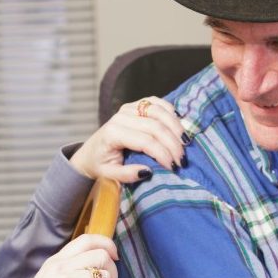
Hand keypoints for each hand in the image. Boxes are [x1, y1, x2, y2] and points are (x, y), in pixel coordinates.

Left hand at [69, 96, 188, 182]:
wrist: (92, 151)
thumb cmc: (102, 165)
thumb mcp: (109, 175)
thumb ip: (126, 175)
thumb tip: (148, 171)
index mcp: (113, 133)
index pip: (146, 141)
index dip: (163, 154)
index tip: (174, 168)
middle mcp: (121, 117)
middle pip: (156, 126)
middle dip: (173, 144)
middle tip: (182, 160)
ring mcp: (128, 108)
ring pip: (159, 111)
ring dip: (176, 127)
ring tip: (185, 144)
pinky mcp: (135, 104)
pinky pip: (157, 102)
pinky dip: (171, 111)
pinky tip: (179, 125)